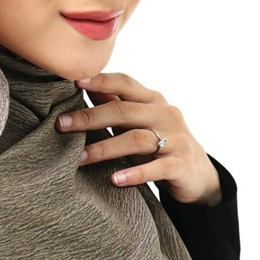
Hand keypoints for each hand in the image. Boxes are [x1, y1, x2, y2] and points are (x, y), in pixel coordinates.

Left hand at [55, 71, 222, 206]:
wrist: (198, 174)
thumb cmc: (160, 143)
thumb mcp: (140, 122)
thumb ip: (115, 105)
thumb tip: (82, 84)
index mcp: (153, 100)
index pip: (125, 83)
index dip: (100, 80)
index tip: (73, 81)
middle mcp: (166, 115)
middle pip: (124, 111)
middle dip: (90, 117)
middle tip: (61, 125)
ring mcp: (176, 139)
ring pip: (136, 140)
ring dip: (104, 149)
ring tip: (79, 158)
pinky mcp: (181, 165)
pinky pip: (156, 168)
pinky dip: (134, 173)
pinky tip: (114, 179)